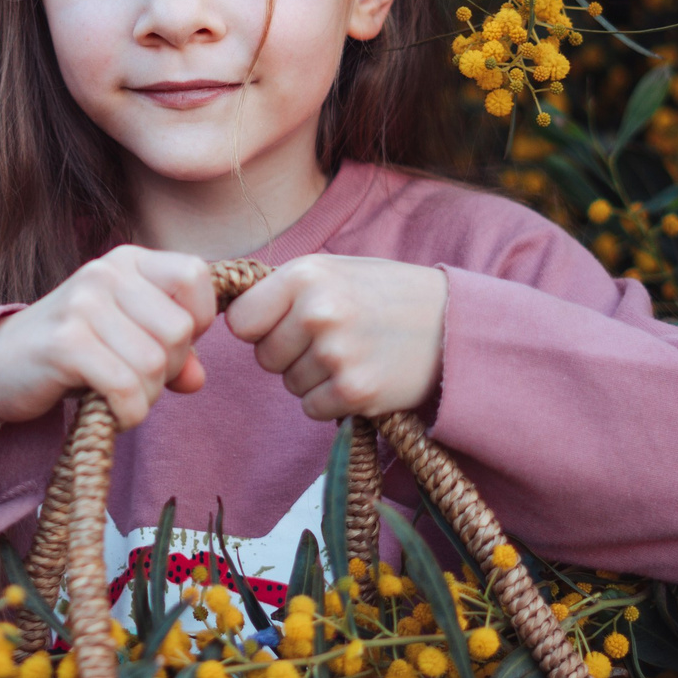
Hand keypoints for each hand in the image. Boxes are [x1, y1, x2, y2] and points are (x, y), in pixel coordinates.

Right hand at [0, 245, 216, 432]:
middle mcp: (105, 272)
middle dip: (170, 369)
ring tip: (123, 399)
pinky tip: (115, 414)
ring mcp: (83, 303)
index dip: (197, 320)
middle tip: (140, 382)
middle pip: (179, 328)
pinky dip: (130, 412)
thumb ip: (171, 353)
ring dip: (147, 396)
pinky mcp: (65, 342)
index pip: (195, 276)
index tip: (170, 345)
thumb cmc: (70, 353)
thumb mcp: (125, 341)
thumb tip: (198, 379)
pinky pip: (126, 386)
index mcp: (127, 261)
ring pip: (155, 362)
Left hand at [224, 255, 446, 420]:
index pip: (241, 320)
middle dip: (290, 353)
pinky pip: (312, 408)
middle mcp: (318, 313)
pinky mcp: (355, 392)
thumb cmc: (384, 294)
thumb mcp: (332, 270)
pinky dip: (332, 399)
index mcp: (306, 274)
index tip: (286, 321)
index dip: (260, 326)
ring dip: (314, 376)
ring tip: (354, 351)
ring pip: (290, 384)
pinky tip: (363, 373)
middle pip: (265, 357)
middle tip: (333, 337)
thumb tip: (224, 314)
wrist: (454, 323)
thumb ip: (281, 289)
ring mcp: (337, 355)